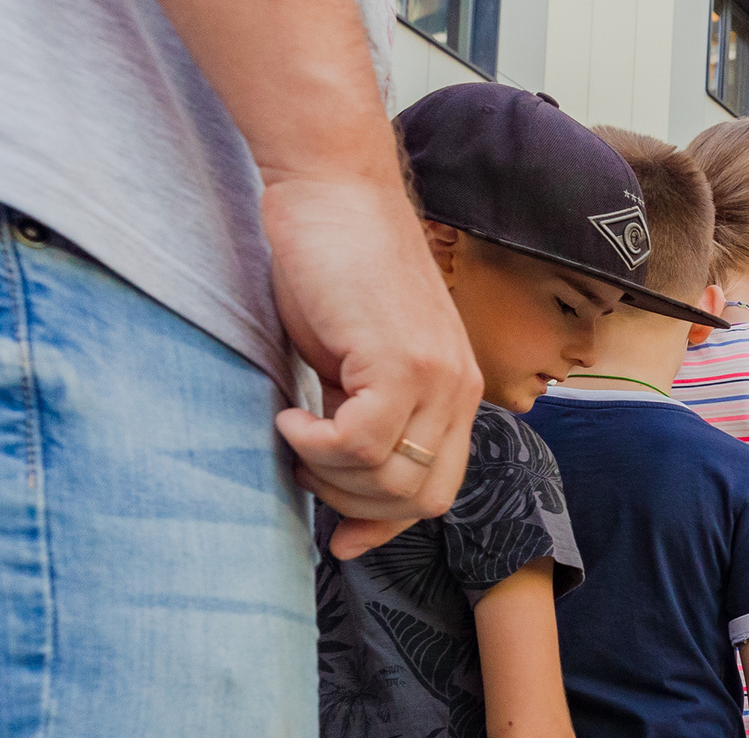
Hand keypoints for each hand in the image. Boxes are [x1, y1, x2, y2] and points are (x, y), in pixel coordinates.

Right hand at [262, 175, 483, 559]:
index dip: (387, 524)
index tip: (340, 538)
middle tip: (304, 466)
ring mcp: (436, 377)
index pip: (438, 489)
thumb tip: (332, 475)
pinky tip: (289, 415)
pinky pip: (360, 445)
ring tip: (294, 433)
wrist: (331, 187)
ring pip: (390, 480)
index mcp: (454, 391)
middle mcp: (459, 389)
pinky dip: (315, 446)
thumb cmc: (331, 264)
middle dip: (355, 506)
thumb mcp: (351, 359)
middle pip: (421, 500)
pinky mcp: (402, 362)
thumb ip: (357, 415)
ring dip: (329, 474)